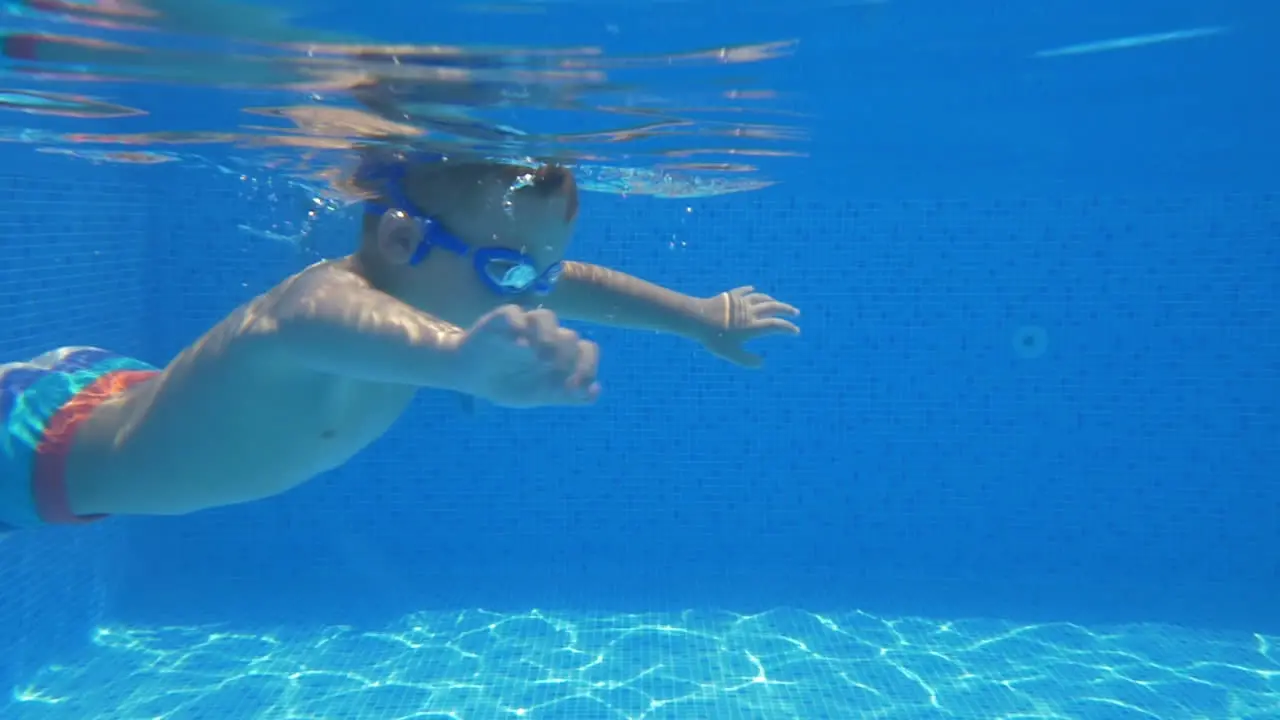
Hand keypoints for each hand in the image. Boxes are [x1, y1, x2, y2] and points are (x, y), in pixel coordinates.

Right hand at [456, 305, 600, 407]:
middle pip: (570, 337)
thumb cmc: (508, 384)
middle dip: (564, 358)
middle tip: (549, 372)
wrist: (470, 376)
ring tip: (536, 358)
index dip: (586, 366)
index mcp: (561, 354)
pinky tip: (516, 344)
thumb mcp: (539, 395)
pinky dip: (518, 326)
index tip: (573, 386)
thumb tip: (595, 391)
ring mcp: (526, 325)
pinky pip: (514, 314)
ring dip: (546, 339)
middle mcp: (548, 336)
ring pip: (547, 318)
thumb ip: (568, 394)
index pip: (586, 350)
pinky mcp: (502, 318)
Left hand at [698, 286, 799, 367]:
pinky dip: (752, 291)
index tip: (796, 331)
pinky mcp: (730, 296)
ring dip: (772, 300)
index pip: (776, 325)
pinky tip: (753, 289)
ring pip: (761, 298)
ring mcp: (740, 302)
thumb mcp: (730, 353)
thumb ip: (746, 360)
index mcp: (753, 326)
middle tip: (795, 313)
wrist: (697, 318)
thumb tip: (761, 363)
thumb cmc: (714, 338)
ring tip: (776, 303)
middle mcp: (750, 312)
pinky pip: (745, 291)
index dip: (788, 328)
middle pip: (774, 307)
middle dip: (786, 310)